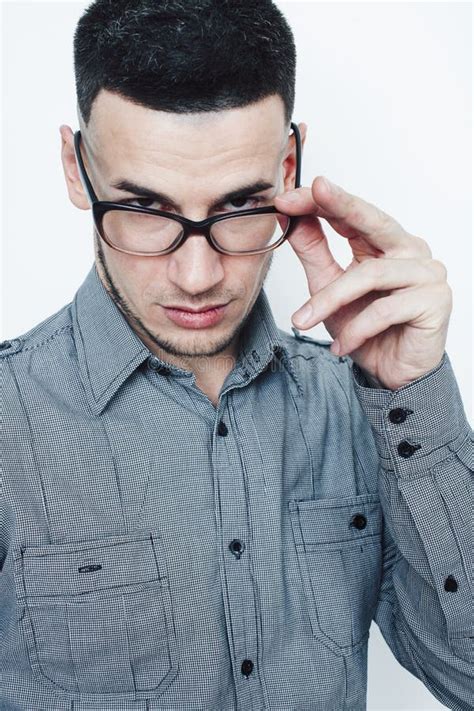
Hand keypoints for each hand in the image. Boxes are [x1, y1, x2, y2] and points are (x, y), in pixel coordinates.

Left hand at [274, 177, 452, 390]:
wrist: (392, 375)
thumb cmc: (365, 330)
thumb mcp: (328, 288)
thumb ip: (314, 252)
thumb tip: (291, 218)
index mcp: (386, 243)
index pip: (353, 213)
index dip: (322, 202)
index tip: (287, 198)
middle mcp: (411, 251)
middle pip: (374, 221)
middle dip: (340, 205)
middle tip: (313, 191)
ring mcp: (427, 274)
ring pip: (370, 274)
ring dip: (330, 299)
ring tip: (304, 321)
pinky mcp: (435, 302)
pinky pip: (386, 309)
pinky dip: (357, 329)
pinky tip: (341, 346)